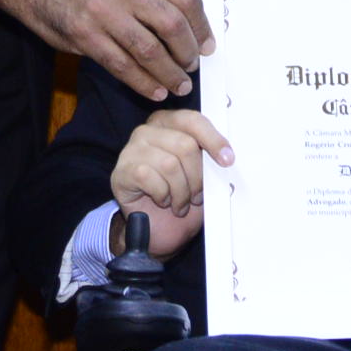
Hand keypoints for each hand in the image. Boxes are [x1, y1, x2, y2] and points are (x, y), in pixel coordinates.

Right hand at [0, 0, 212, 99]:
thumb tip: (193, 31)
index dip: (202, 28)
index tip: (207, 47)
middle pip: (172, 25)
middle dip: (187, 53)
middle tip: (191, 67)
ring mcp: (104, 12)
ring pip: (149, 50)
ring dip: (169, 73)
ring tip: (179, 85)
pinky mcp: (86, 36)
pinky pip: (122, 66)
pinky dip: (143, 83)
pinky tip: (155, 91)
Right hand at [108, 107, 233, 255]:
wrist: (158, 229)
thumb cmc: (179, 198)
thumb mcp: (201, 176)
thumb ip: (209, 159)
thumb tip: (227, 155)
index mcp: (168, 124)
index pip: (193, 121)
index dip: (213, 140)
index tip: (227, 161)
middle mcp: (147, 131)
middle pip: (185, 145)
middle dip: (197, 177)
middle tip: (197, 196)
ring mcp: (132, 150)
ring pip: (170, 164)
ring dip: (181, 192)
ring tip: (180, 203)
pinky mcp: (122, 170)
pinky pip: (150, 178)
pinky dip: (162, 195)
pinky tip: (162, 201)